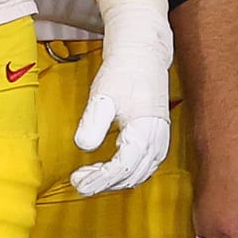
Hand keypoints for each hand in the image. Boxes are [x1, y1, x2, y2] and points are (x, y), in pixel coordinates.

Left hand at [72, 0, 173, 196]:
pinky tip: (105, 170)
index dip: (100, 179)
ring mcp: (160, 141)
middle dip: (103, 182)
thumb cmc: (124, 72)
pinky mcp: (157, 139)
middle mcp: (158, 139)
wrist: (143, 54)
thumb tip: (84, 146)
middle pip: (131, 175)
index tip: (78, 182)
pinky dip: (124, 174)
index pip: (123, 166)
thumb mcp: (104, 94)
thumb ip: (94, 121)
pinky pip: (142, 167)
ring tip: (88, 176)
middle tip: (78, 181)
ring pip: (138, 174)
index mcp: (146, 129)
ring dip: (113, 181)